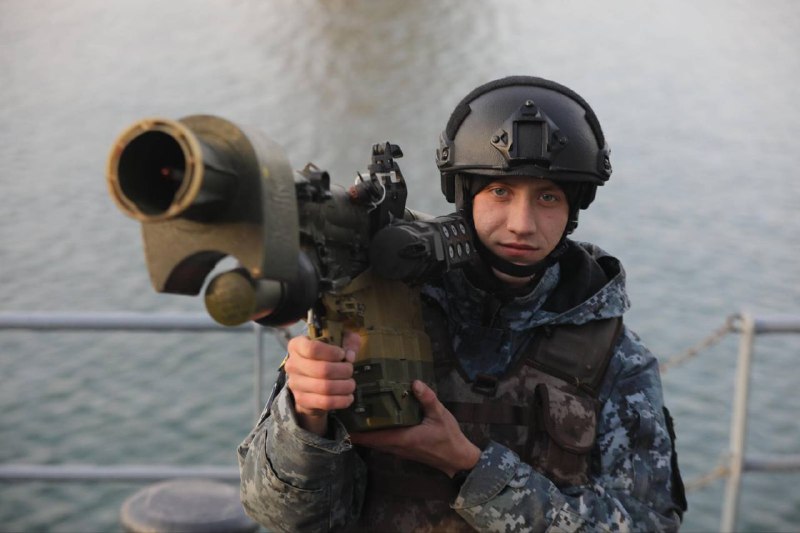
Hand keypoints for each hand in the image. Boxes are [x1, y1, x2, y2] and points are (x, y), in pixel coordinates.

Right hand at [284, 331, 360, 435]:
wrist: (311, 381)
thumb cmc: (326, 357)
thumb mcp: (338, 341)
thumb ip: (348, 341)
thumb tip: (350, 355)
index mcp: (297, 345)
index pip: (312, 348)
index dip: (332, 352)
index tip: (342, 354)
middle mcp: (292, 364)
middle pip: (322, 369)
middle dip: (343, 370)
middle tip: (350, 370)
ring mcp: (295, 384)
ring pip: (325, 387)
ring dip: (344, 386)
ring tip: (350, 384)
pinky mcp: (302, 400)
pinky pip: (325, 402)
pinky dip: (342, 400)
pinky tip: (348, 396)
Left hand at [349, 380, 480, 477]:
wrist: (457, 458)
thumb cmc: (448, 437)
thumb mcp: (440, 415)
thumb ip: (428, 399)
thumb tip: (415, 383)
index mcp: (402, 439)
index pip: (373, 437)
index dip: (357, 431)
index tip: (345, 420)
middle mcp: (397, 446)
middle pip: (370, 440)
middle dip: (358, 429)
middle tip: (348, 410)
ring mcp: (399, 450)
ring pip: (376, 442)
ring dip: (367, 432)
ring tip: (358, 414)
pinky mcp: (404, 449)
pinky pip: (384, 442)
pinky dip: (377, 433)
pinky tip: (377, 420)